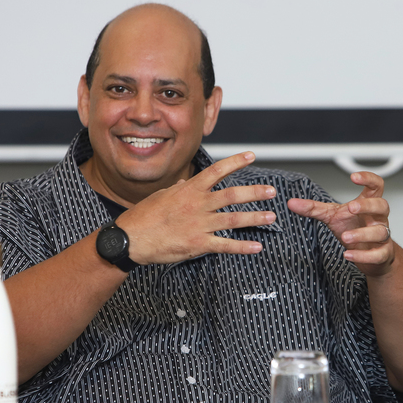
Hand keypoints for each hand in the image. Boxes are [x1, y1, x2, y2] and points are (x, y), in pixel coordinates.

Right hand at [116, 152, 276, 263]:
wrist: (131, 238)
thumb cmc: (144, 216)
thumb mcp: (162, 196)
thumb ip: (179, 190)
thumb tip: (186, 183)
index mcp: (190, 190)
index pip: (217, 171)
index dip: (236, 162)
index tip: (251, 156)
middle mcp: (198, 204)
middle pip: (232, 195)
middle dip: (255, 193)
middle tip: (272, 191)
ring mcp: (199, 224)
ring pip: (234, 219)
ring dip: (255, 218)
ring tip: (271, 217)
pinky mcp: (198, 244)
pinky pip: (225, 245)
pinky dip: (243, 247)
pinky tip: (257, 247)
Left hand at [288, 171, 394, 277]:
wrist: (369, 255)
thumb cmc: (353, 229)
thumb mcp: (332, 216)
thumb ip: (313, 208)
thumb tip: (291, 203)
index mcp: (369, 204)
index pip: (376, 185)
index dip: (368, 178)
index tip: (353, 177)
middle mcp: (378, 218)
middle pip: (382, 205)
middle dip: (367, 206)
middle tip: (350, 207)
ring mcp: (382, 236)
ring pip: (380, 232)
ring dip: (362, 234)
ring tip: (345, 237)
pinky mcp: (382, 254)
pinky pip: (377, 254)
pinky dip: (363, 256)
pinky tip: (348, 255)